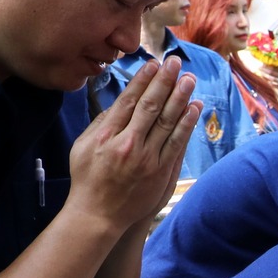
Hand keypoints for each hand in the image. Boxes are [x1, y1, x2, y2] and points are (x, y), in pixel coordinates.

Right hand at [68, 58, 198, 232]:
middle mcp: (128, 145)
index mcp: (107, 135)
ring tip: (190, 79)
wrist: (99, 215)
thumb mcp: (83, 146)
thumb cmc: (88, 178)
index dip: (144, 80)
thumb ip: (101, 122)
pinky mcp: (161, 172)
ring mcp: (147, 160)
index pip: (129, 101)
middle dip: (165, 82)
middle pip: (151, 107)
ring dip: (181, 99)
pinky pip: (177, 143)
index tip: (154, 63)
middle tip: (176, 62)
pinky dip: (187, 124)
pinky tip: (194, 108)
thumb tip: (119, 101)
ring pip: (168, 123)